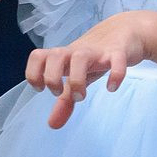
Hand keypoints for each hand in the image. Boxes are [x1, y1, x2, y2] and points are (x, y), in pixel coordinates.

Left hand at [25, 11, 152, 128]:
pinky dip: (115, 74)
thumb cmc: (94, 57)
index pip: (38, 56)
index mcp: (64, 56)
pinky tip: (112, 87)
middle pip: (55, 55)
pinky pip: (117, 59)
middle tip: (62, 93)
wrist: (122, 31)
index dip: (34, 74)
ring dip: (76, 79)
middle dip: (53, 78)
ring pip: (80, 57)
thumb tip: (52, 125)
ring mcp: (97, 51)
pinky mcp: (118, 51)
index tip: (42, 89)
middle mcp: (77, 51)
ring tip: (81, 96)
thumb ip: (64, 101)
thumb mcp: (77, 76)